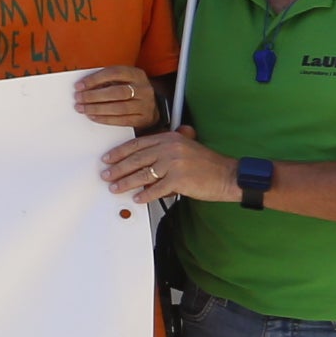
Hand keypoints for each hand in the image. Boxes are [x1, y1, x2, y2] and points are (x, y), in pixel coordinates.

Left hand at [72, 65, 160, 132]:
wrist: (151, 105)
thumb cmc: (130, 89)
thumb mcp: (122, 79)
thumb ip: (107, 80)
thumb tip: (83, 87)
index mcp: (137, 74)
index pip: (115, 73)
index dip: (95, 79)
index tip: (79, 86)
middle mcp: (144, 89)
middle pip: (117, 92)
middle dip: (94, 96)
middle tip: (78, 98)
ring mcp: (145, 105)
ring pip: (120, 108)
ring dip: (97, 109)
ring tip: (82, 108)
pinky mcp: (143, 119)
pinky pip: (122, 120)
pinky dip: (105, 119)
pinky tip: (93, 117)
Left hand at [101, 127, 239, 204]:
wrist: (230, 175)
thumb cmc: (208, 164)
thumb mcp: (186, 148)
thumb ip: (165, 150)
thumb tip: (141, 161)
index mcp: (170, 138)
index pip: (137, 144)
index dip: (119, 152)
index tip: (107, 158)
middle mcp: (170, 148)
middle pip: (136, 159)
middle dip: (117, 169)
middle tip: (105, 175)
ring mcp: (174, 164)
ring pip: (142, 174)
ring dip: (125, 183)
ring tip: (115, 188)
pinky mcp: (179, 180)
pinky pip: (156, 189)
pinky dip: (145, 195)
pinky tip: (137, 198)